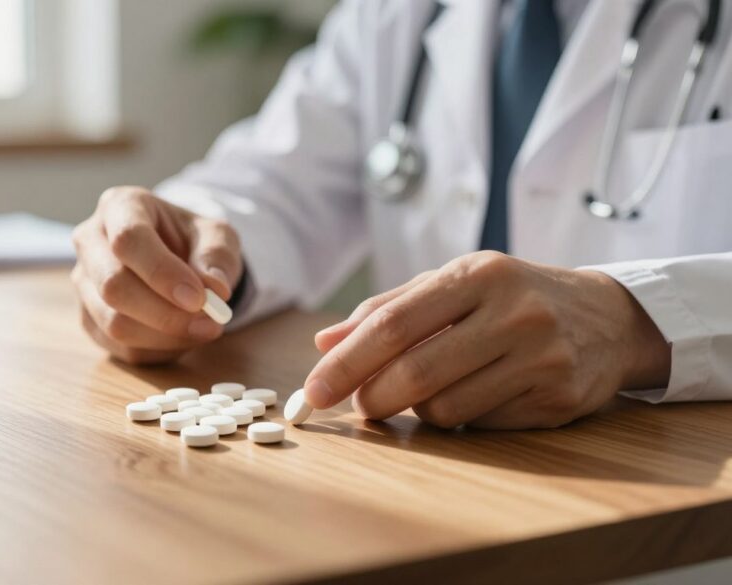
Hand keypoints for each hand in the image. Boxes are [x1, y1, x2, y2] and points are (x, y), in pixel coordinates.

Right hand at [71, 186, 241, 364]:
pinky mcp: (88, 317)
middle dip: (165, 313)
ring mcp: (84, 282)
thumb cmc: (193, 240)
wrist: (178, 256)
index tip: (199, 298)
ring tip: (204, 329)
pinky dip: (157, 350)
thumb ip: (217, 256)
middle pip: (113, 285)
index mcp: (120, 206)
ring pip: (113, 323)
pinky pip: (119, 346)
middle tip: (210, 322)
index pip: (128, 239)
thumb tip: (214, 289)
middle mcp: (90, 240)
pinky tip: (182, 336)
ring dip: (165, 336)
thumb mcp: (217, 236)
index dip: (162, 273)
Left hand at [304, 252, 671, 428]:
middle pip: (414, 372)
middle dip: (370, 397)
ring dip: (419, 409)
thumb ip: (388, 308)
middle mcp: (513, 313)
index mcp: (478, 274)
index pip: (394, 323)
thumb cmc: (510, 297)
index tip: (313, 390)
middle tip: (358, 404)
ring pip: (444, 408)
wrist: (607, 317)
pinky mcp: (559, 399)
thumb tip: (323, 342)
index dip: (346, 361)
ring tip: (431, 387)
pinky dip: (462, 417)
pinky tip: (478, 393)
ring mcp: (541, 358)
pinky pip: (480, 425)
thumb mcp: (453, 283)